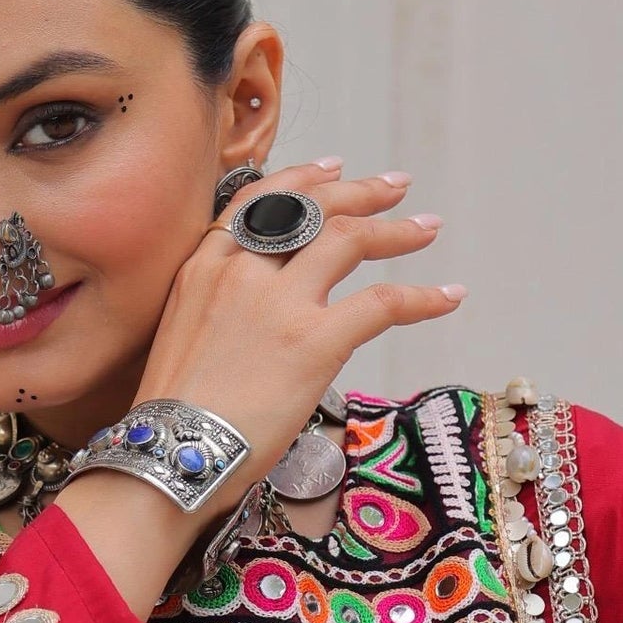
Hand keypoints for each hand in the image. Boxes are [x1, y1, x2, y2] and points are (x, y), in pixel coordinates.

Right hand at [133, 160, 460, 519]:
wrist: (174, 454)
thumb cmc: (176, 419)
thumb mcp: (184, 339)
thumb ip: (223, 311)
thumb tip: (264, 322)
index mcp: (204, 268)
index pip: (259, 201)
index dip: (302, 177)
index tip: (332, 168)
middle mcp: (240, 272)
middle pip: (311, 208)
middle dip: (359, 191)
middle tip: (395, 187)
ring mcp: (279, 303)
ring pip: (349, 239)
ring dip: (395, 230)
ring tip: (426, 228)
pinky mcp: (314, 341)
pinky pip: (383, 303)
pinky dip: (422, 297)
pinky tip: (447, 297)